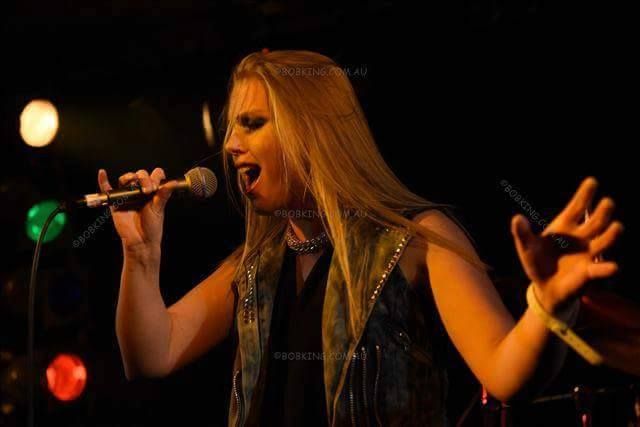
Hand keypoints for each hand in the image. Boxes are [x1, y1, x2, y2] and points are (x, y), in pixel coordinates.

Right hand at [98, 168, 177, 253]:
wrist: (141, 241)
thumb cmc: (152, 226)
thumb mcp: (159, 209)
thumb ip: (164, 195)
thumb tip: (173, 183)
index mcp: (153, 191)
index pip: (155, 175)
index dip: (155, 177)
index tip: (156, 187)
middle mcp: (140, 191)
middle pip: (140, 174)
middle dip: (144, 178)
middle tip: (148, 190)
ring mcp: (128, 195)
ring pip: (125, 179)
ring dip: (129, 176)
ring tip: (132, 180)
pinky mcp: (116, 201)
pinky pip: (107, 189)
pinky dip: (103, 180)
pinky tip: (102, 173)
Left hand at [511, 177, 622, 313]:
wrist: (544, 287)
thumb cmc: (536, 262)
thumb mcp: (526, 247)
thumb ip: (522, 233)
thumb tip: (517, 218)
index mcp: (565, 225)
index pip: (577, 206)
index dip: (584, 194)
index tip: (592, 181)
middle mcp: (581, 236)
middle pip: (596, 221)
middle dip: (603, 212)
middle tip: (607, 202)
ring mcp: (588, 253)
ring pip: (605, 241)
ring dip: (612, 234)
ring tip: (617, 226)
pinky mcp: (590, 272)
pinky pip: (601, 269)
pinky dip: (606, 268)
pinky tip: (612, 267)